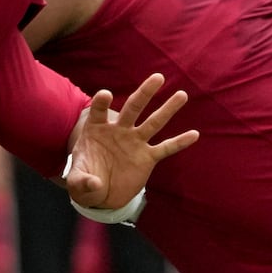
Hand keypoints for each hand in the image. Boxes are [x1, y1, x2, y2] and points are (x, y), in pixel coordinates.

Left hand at [65, 73, 197, 209]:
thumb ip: (82, 181)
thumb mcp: (77, 183)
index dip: (102, 103)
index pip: (99, 111)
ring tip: (182, 94)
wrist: (102, 194)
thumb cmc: (85, 181)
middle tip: (158, 78)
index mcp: (97, 130)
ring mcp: (134, 142)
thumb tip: (95, 183)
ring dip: (167, 109)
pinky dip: (179, 142)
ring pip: (153, 122)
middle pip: (133, 108)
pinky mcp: (147, 157)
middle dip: (144, 93)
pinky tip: (194, 134)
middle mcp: (118, 131)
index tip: (105, 95)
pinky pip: (165, 148)